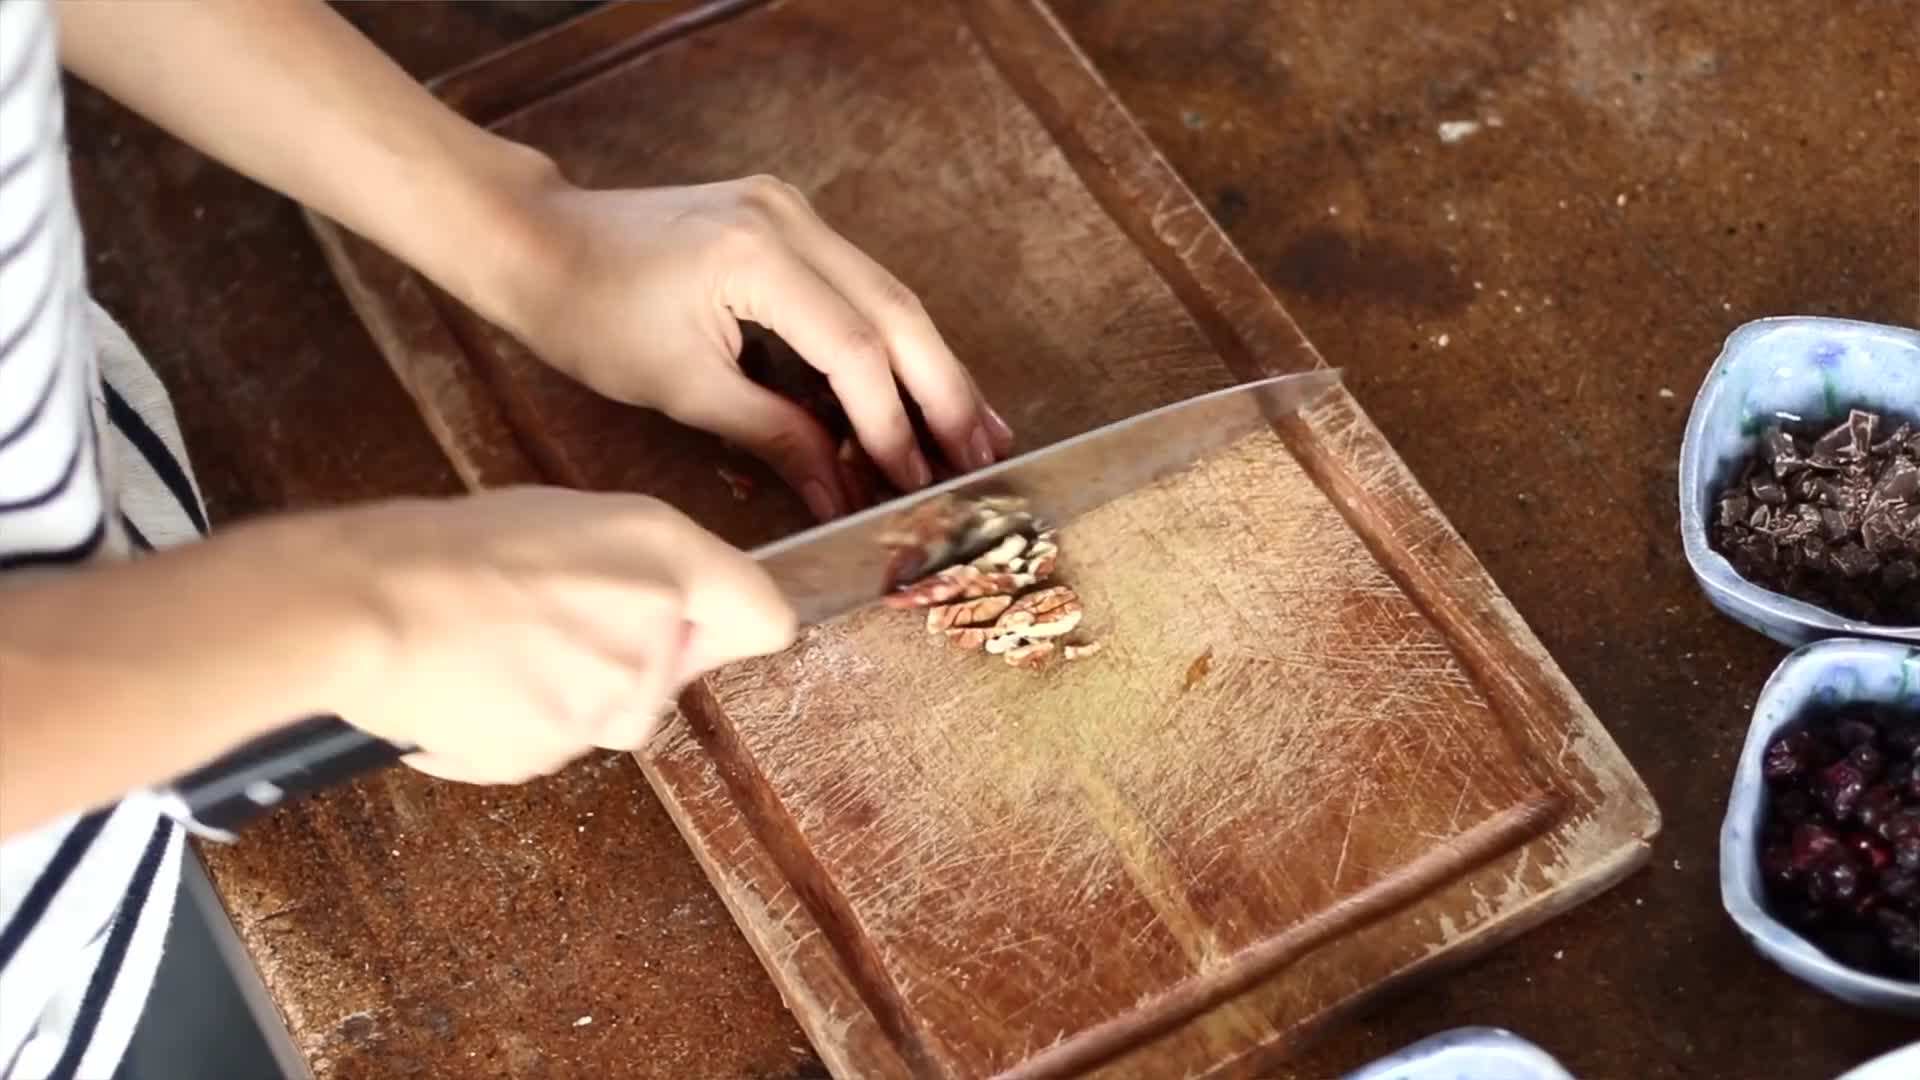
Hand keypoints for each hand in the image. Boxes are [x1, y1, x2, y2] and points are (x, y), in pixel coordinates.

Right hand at [323, 486, 794, 782]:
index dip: (733, 623)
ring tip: (500, 648)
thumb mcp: (573, 518)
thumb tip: (680, 610)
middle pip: (672, 678)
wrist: (364, 607)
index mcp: (664, 560)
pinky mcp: (553, 755)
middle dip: (627, 659)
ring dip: (569, 695)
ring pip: (609, 715)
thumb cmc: (452, 549)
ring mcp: (604, 704)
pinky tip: (474, 682)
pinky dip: (518, 724)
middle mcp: (652, 635)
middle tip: (549, 621)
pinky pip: (551, 745)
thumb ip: (648, 565)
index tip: (708, 626)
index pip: (765, 619)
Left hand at [496, 175, 1015, 520]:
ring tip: (979, 430)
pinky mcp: (786, 219)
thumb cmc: (589, 315)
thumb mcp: (682, 389)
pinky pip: (859, 285)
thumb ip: (774, 436)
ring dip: (933, 368)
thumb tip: (841, 493)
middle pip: (897, 312)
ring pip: (890, 295)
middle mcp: (788, 217)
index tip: (912, 484)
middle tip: (984, 458)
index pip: (853, 350)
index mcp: (756, 254)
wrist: (538, 242)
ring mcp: (792, 210)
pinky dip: (893, 341)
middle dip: (943, 393)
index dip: (889, 425)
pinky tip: (926, 381)